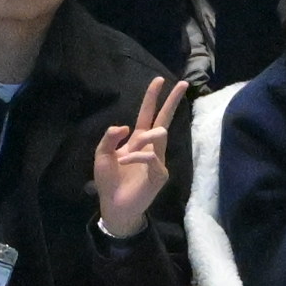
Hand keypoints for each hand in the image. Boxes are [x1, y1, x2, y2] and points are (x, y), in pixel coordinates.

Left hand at [91, 74, 182, 236]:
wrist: (113, 206)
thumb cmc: (108, 181)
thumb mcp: (102, 155)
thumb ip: (110, 137)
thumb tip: (126, 126)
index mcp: (137, 140)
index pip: (148, 114)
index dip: (153, 97)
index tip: (160, 80)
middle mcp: (150, 147)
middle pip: (164, 119)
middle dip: (173, 101)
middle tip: (183, 83)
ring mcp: (157, 160)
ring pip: (159, 135)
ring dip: (139, 142)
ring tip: (123, 157)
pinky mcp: (160, 174)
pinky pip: (151, 156)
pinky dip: (135, 157)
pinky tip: (123, 163)